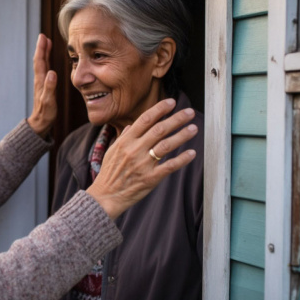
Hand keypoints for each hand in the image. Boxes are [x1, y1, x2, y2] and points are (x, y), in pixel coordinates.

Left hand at [27, 34, 56, 136]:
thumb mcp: (49, 101)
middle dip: (42, 47)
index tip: (43, 37)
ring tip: (47, 43)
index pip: (40, 61)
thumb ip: (50, 87)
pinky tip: (49, 61)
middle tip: (43, 36)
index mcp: (41, 81)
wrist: (40, 123)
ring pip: (42, 64)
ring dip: (44, 53)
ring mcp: (42, 83)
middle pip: (40, 60)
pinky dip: (47, 62)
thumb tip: (52, 72)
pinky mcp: (44, 86)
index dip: (41, 49)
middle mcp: (40, 80)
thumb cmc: (45, 113)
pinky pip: (45, 70)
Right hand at [86, 99, 197, 218]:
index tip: (171, 102)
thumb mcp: (111, 151)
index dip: (160, 109)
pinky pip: (169, 166)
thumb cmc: (109, 174)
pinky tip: (192, 153)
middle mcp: (134, 150)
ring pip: (166, 145)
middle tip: (189, 112)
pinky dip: (182, 159)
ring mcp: (143, 164)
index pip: (145, 119)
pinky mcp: (150, 178)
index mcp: (125, 141)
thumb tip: (130, 126)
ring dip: (182, 135)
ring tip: (194, 128)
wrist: (106, 196)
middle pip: (159, 129)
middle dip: (176, 119)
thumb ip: (123, 138)